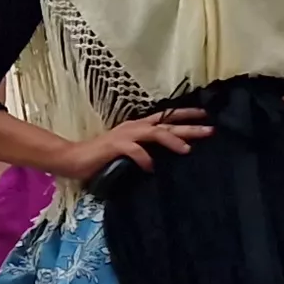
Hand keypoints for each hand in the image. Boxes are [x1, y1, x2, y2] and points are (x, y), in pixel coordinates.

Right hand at [70, 107, 211, 179]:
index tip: (207, 116)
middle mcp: (135, 127)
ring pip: (154, 133)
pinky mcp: (115, 146)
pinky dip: (144, 158)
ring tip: (188, 149)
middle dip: (189, 126)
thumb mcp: (130, 152)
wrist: (73, 159)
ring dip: (172, 140)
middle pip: (167, 124)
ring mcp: (125, 135)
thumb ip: (147, 151)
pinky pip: (134, 150)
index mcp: (139, 128)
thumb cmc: (102, 158)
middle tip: (210, 130)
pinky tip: (152, 168)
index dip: (186, 115)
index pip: (167, 118)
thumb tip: (167, 159)